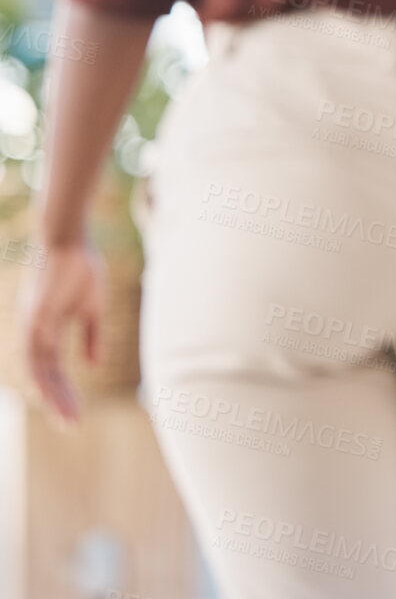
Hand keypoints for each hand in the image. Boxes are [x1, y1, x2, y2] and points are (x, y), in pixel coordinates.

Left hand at [21, 241, 104, 424]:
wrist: (68, 238)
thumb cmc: (81, 268)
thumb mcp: (92, 307)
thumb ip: (91, 336)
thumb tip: (94, 364)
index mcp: (46, 332)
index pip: (54, 370)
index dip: (65, 393)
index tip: (77, 416)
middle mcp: (34, 333)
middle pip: (44, 376)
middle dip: (58, 401)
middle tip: (72, 426)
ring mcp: (32, 325)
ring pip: (37, 370)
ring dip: (51, 394)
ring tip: (66, 415)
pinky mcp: (35, 316)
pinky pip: (36, 350)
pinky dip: (41, 372)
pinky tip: (49, 389)